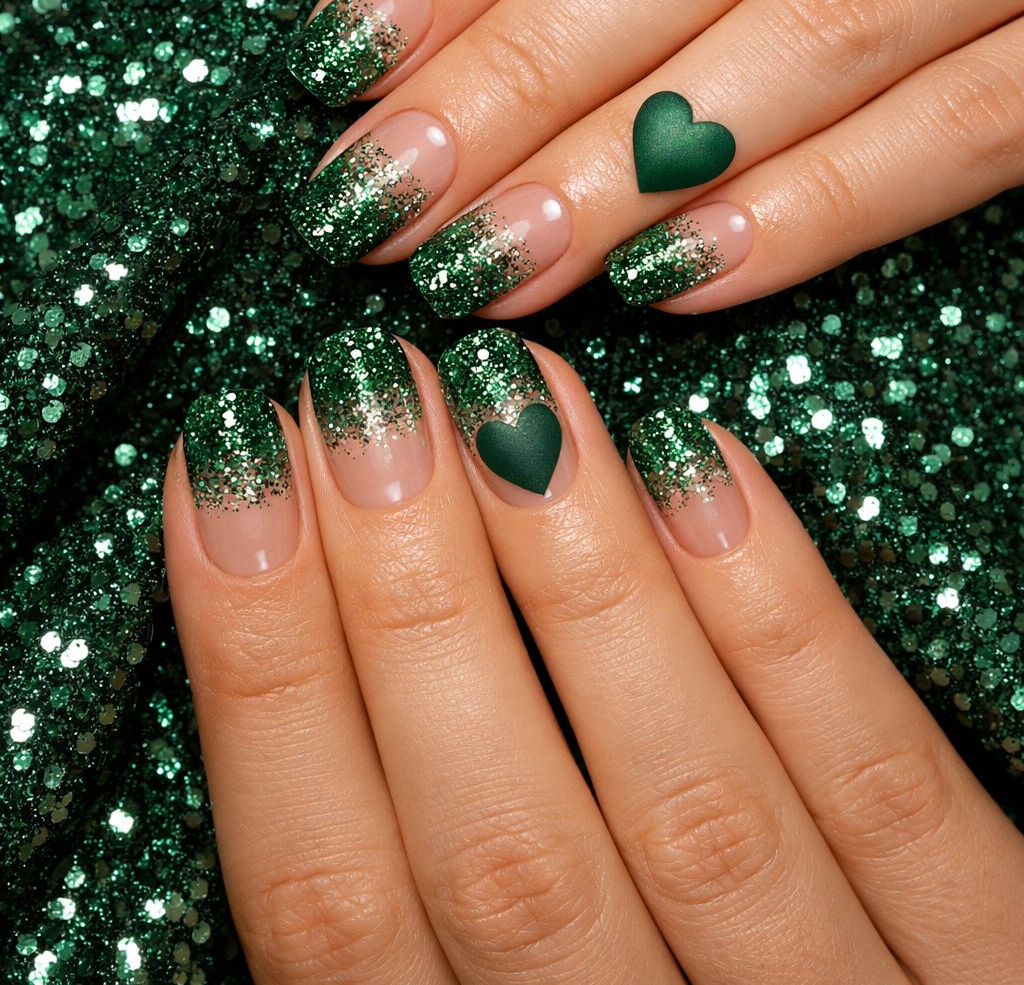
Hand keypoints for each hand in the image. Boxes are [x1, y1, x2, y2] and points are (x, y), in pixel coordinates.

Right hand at [164, 326, 1022, 982]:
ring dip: (580, 579)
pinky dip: (780, 622)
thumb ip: (424, 894)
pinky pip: (884, 794)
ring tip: (510, 391)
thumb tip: (317, 630)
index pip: (329, 908)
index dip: (265, 679)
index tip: (229, 473)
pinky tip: (696, 461)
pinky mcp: (989, 976)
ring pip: (687, 802)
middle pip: (498, 853)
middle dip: (407, 601)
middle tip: (357, 391)